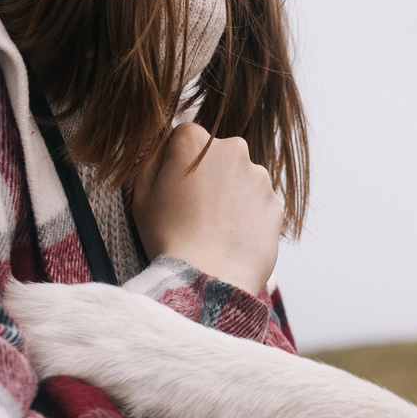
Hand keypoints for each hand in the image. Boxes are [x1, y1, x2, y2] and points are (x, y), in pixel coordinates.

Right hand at [130, 123, 281, 296]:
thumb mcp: (140, 195)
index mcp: (194, 140)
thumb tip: (163, 148)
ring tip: (213, 230)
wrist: (207, 277)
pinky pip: (259, 205)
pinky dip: (248, 218)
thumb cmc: (167, 237)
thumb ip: (152, 161)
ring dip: (230, 197)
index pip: (184, 140)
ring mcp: (259, 176)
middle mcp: (233, 148)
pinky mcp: (276, 203)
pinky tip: (232, 239)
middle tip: (194, 213)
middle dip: (208, 178)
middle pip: (218, 157)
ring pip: (241, 180)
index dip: (176, 166)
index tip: (173, 192)